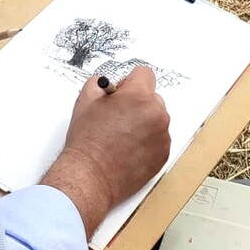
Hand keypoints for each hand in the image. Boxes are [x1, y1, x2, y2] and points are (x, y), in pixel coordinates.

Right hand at [42, 67, 171, 237]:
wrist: (91, 176)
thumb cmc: (87, 141)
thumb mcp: (85, 100)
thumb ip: (99, 83)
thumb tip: (109, 85)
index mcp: (140, 96)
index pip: (145, 73)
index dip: (130, 82)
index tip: (121, 93)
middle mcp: (157, 114)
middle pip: (152, 98)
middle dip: (137, 103)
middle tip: (117, 117)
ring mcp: (162, 136)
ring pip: (156, 119)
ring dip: (143, 123)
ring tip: (121, 136)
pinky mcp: (163, 155)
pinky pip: (158, 139)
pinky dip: (147, 141)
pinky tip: (127, 149)